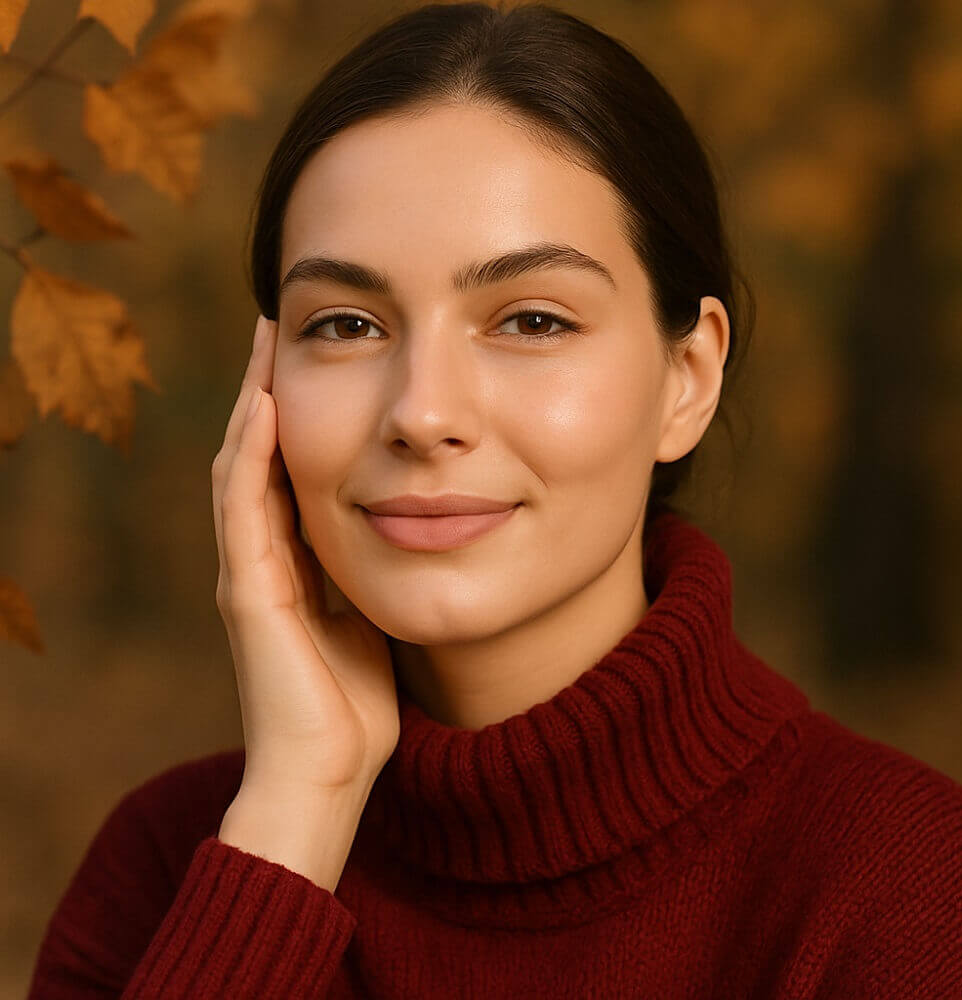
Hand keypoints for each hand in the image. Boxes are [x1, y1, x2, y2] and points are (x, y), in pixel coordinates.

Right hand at [212, 315, 399, 803]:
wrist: (330, 773)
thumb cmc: (362, 700)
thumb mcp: (381, 610)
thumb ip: (387, 564)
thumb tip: (432, 520)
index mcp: (299, 554)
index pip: (296, 457)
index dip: (305, 399)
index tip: (332, 342)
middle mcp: (265, 552)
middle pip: (261, 446)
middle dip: (272, 380)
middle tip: (287, 313)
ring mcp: (250, 569)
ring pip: (242, 463)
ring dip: (253, 397)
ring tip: (268, 333)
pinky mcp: (248, 592)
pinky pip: (243, 508)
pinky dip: (251, 455)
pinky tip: (264, 404)